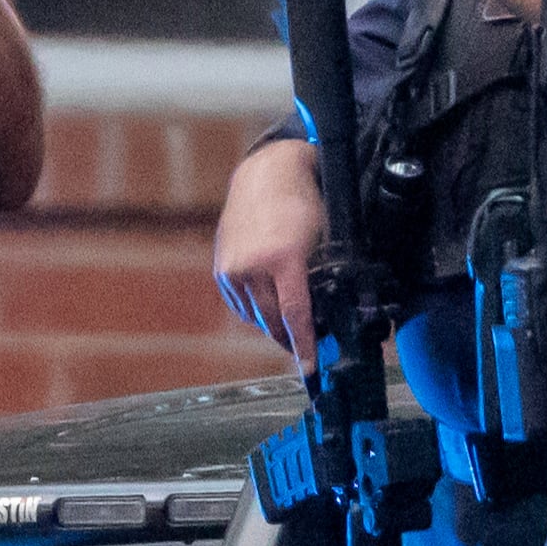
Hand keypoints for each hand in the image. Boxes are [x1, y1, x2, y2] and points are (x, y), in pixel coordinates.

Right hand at [212, 137, 325, 365]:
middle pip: (273, 323)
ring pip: (255, 317)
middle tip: (306, 345)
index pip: (296, 316)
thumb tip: (325, 318)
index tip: (309, 369)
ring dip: (272, 325)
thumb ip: (321, 279)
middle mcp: (253, 267)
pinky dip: (255, 311)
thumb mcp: (322, 241)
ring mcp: (233, 270)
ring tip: (289, 323)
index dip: (305, 346)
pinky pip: (240, 306)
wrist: (265, 176)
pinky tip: (268, 304)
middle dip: (290, 338)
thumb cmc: (301, 205)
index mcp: (283, 259)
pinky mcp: (221, 270)